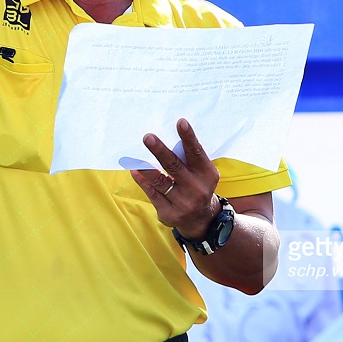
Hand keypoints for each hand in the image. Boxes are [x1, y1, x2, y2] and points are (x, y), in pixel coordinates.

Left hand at [131, 119, 222, 236]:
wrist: (201, 220)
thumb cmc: (197, 185)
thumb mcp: (201, 173)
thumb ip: (188, 159)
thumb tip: (166, 138)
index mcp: (207, 175)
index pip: (196, 153)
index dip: (189, 137)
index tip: (180, 122)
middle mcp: (196, 189)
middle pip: (175, 167)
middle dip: (160, 151)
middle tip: (148, 137)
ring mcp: (183, 203)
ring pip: (160, 182)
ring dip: (146, 168)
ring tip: (135, 158)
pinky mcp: (169, 213)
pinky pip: (152, 194)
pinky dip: (143, 182)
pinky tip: (135, 171)